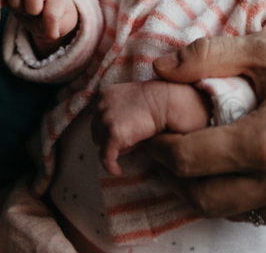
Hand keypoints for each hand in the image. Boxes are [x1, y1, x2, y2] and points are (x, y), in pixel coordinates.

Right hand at [0, 0, 78, 54]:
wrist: (54, 14)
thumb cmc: (60, 18)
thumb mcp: (65, 25)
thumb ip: (57, 27)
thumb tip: (47, 33)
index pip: (53, 6)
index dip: (51, 23)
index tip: (54, 34)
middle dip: (33, 7)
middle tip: (37, 16)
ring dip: (17, 2)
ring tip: (22, 14)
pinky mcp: (11, 0)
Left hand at [91, 80, 209, 175]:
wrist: (169, 102)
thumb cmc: (157, 102)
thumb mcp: (132, 101)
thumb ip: (120, 111)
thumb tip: (119, 130)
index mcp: (105, 94)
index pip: (97, 119)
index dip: (109, 128)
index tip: (123, 134)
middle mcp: (101, 104)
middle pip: (96, 131)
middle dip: (110, 137)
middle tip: (131, 140)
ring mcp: (105, 118)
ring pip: (101, 144)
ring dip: (114, 147)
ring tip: (133, 146)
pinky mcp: (113, 134)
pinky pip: (105, 157)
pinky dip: (110, 166)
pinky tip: (118, 171)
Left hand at [147, 7, 265, 221]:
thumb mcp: (265, 46)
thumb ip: (208, 55)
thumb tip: (160, 67)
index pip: (190, 160)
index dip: (161, 148)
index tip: (150, 133)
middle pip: (205, 197)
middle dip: (175, 176)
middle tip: (161, 149)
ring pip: (234, 211)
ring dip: (204, 189)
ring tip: (190, 156)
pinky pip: (265, 209)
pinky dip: (239, 194)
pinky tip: (229, 166)